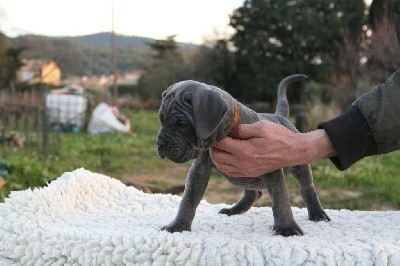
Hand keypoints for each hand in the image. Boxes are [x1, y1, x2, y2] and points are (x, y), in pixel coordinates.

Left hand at [210, 121, 333, 176]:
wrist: (293, 152)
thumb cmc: (279, 136)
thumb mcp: (261, 126)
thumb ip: (243, 128)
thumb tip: (231, 131)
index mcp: (244, 151)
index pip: (220, 144)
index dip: (216, 136)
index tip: (217, 129)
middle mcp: (243, 163)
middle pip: (216, 156)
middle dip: (213, 146)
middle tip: (216, 137)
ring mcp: (246, 170)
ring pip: (220, 166)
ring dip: (216, 156)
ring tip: (219, 146)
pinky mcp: (249, 174)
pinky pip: (229, 172)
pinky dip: (222, 164)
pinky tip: (226, 155)